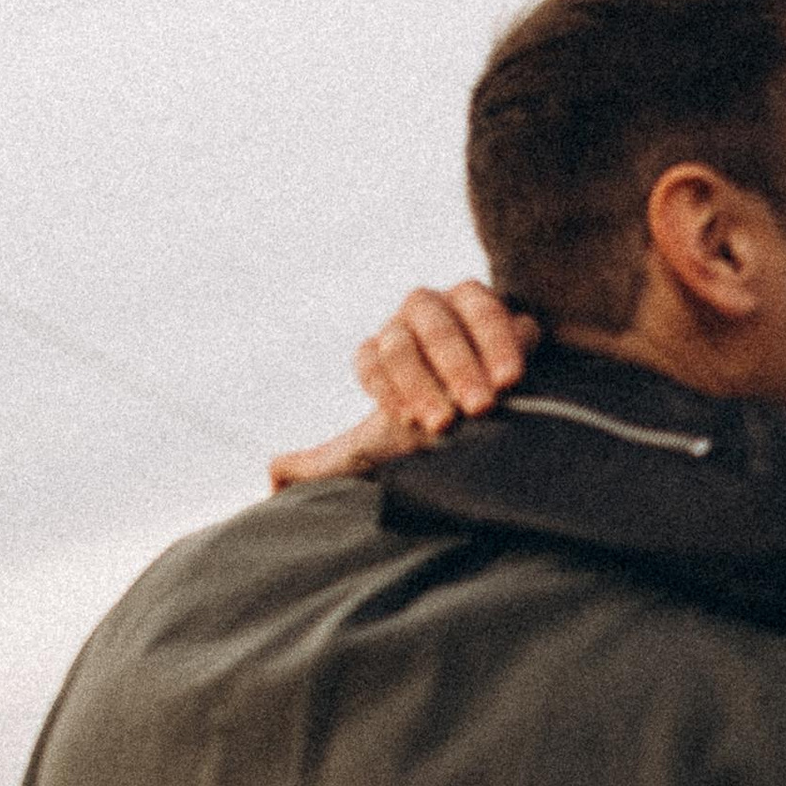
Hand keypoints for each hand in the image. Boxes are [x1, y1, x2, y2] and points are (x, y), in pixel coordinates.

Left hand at [267, 281, 538, 490]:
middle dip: (433, 375)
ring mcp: (451, 308)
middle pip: (407, 333)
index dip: (393, 388)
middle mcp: (411, 322)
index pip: (372, 358)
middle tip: (461, 418)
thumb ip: (325, 466)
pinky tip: (514, 375)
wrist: (496, 430)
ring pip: (449, 314)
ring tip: (494, 397)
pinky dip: (504, 339)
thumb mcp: (380, 456)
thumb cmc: (433, 444)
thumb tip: (272, 477)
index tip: (414, 426)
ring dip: (469, 356)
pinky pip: (493, 310)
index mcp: (382, 352)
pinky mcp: (497, 307)